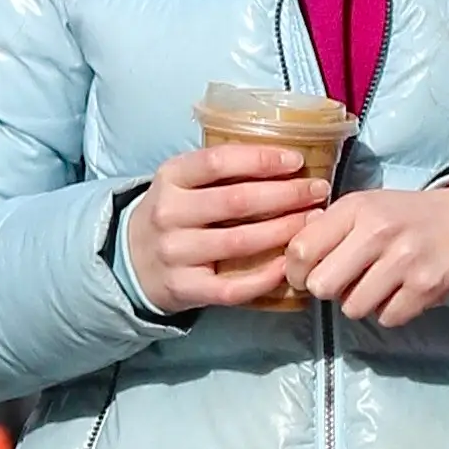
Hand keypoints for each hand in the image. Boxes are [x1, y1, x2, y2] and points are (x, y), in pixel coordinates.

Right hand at [123, 138, 335, 313]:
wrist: (132, 262)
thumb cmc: (172, 216)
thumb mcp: (181, 182)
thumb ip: (220, 171)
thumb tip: (283, 159)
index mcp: (170, 178)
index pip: (219, 161)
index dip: (262, 160)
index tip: (296, 161)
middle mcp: (169, 214)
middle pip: (237, 201)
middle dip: (286, 195)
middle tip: (317, 191)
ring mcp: (175, 254)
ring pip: (240, 242)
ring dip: (284, 231)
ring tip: (311, 222)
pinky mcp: (184, 289)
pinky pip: (232, 287)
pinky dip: (265, 277)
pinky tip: (287, 265)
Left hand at [283, 180, 448, 327]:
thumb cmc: (402, 218)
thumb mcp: (363, 207)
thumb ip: (327, 228)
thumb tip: (291, 258)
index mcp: (356, 208)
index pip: (301, 251)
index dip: (296, 272)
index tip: (306, 275)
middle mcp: (379, 232)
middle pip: (322, 286)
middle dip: (327, 290)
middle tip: (341, 282)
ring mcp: (404, 261)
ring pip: (353, 308)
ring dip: (359, 302)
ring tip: (374, 284)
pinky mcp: (425, 287)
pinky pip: (386, 318)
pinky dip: (388, 311)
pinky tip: (398, 291)